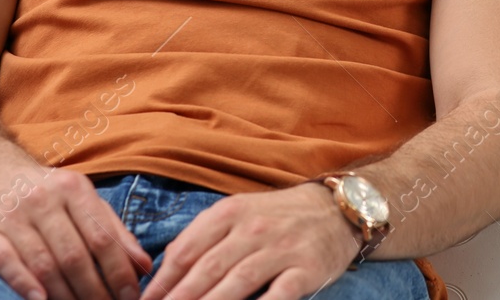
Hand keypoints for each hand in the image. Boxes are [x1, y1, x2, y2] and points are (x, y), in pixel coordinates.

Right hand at [0, 148, 150, 299]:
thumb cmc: (43, 188)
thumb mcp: (80, 195)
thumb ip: (112, 228)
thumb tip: (143, 263)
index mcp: (72, 188)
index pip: (102, 237)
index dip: (119, 271)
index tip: (133, 295)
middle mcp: (42, 200)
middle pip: (74, 255)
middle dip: (95, 290)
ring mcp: (11, 215)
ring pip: (44, 264)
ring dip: (66, 296)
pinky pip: (5, 262)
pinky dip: (24, 284)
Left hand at [141, 183, 359, 299]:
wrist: (336, 209)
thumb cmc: (278, 215)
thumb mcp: (239, 212)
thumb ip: (204, 236)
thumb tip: (165, 270)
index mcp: (231, 212)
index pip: (187, 249)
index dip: (163, 280)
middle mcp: (254, 228)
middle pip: (207, 268)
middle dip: (179, 297)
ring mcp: (281, 249)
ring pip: (237, 282)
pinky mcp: (305, 269)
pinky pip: (278, 295)